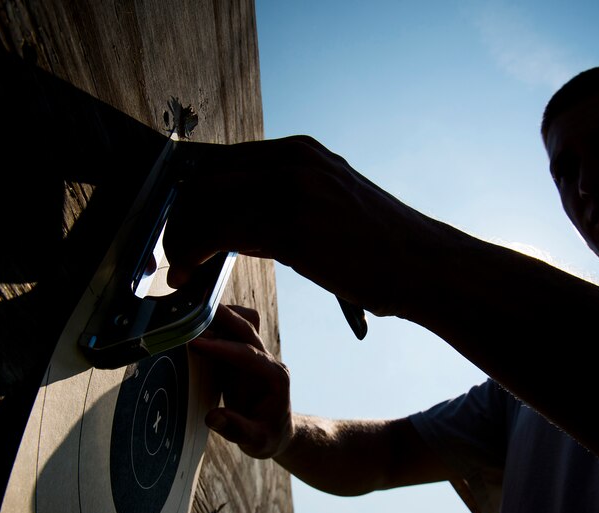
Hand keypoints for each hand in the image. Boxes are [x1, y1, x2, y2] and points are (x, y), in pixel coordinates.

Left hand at [163, 136, 437, 317]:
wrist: (424, 265)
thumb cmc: (380, 246)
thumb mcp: (330, 203)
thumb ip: (284, 201)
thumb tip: (236, 221)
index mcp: (301, 151)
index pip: (222, 161)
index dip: (193, 193)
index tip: (182, 223)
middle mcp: (293, 160)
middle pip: (205, 177)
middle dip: (180, 216)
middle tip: (173, 250)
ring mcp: (291, 189)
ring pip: (204, 203)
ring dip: (180, 238)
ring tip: (177, 268)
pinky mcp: (289, 226)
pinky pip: (217, 233)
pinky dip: (192, 254)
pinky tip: (188, 275)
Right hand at [189, 304, 292, 458]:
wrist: (277, 434)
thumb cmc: (268, 437)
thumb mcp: (256, 441)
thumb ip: (237, 429)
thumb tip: (213, 418)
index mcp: (274, 377)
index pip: (248, 354)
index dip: (222, 347)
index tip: (196, 343)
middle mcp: (267, 361)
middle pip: (248, 328)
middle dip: (222, 317)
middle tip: (191, 311)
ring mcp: (255, 356)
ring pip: (242, 323)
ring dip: (219, 316)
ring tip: (189, 313)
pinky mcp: (241, 358)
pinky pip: (229, 333)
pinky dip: (214, 325)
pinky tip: (194, 325)